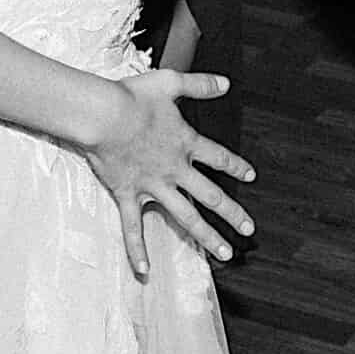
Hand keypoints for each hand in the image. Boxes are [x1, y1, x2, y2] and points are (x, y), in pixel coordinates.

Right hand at [81, 70, 255, 278]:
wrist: (103, 114)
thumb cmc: (132, 96)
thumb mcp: (170, 82)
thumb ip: (199, 84)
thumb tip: (225, 83)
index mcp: (185, 143)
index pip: (218, 158)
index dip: (236, 166)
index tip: (251, 176)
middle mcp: (174, 170)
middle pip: (211, 196)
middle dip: (233, 214)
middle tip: (249, 230)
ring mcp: (153, 186)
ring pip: (185, 217)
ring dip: (207, 237)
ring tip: (225, 255)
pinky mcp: (128, 195)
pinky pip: (133, 228)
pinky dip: (137, 250)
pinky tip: (144, 272)